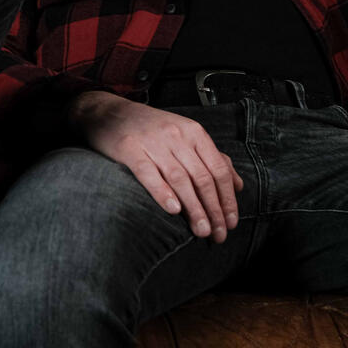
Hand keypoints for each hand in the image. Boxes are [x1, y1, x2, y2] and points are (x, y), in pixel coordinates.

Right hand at [69, 90, 242, 241]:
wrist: (109, 112)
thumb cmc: (150, 129)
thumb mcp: (186, 136)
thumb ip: (212, 158)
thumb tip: (238, 185)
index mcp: (194, 133)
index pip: (218, 170)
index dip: (227, 199)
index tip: (230, 222)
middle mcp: (176, 136)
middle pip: (202, 177)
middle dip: (213, 209)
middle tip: (218, 234)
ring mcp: (153, 142)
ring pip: (180, 179)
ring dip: (193, 208)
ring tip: (201, 230)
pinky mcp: (129, 149)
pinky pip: (148, 173)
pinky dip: (162, 192)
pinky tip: (172, 210)